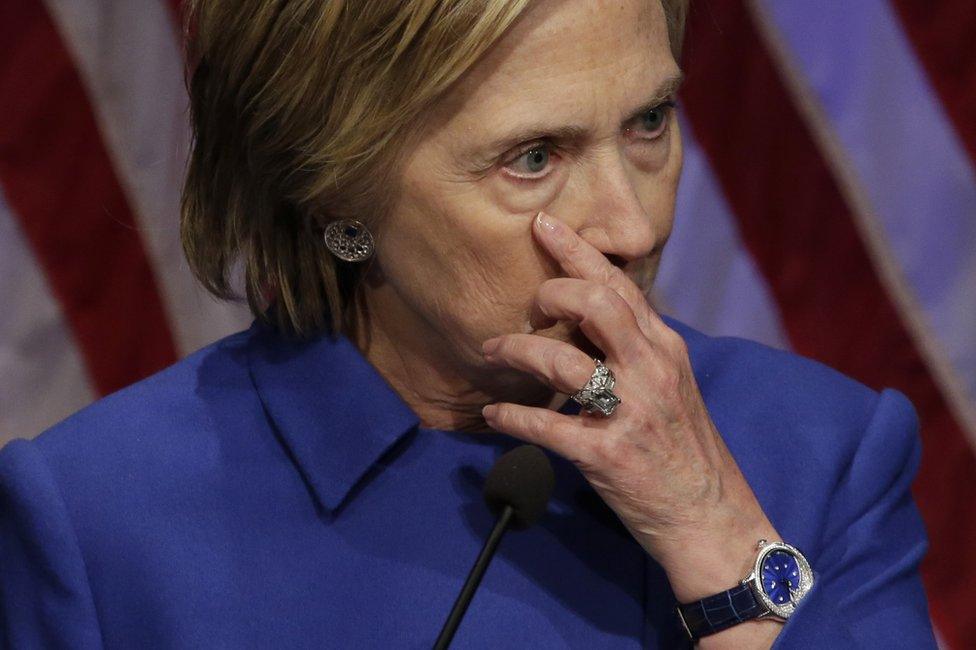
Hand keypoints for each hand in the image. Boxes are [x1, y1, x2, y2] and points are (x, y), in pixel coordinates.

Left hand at [481, 211, 780, 608]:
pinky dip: (512, 415)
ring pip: (562, 360)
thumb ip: (637, 349)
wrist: (713, 520)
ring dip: (517, 350)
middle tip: (528, 308)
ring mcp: (631, 412)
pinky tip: (493, 413)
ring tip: (493, 351)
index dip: (578, 251)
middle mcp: (651, 371)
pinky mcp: (608, 455)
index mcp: (665, 349)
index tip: (544, 224)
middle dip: (549, 294)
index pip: (619, 285)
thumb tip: (590, 318)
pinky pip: (546, 425)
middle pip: (595, 304)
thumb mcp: (672, 386)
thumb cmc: (686, 451)